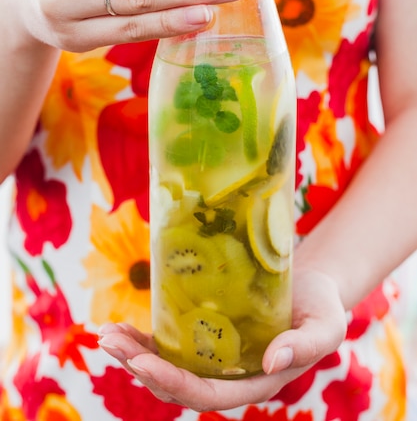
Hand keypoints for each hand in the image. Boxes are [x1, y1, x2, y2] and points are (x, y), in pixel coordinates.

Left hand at [98, 267, 346, 411]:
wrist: (309, 285)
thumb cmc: (320, 305)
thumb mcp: (325, 324)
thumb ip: (305, 345)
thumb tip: (271, 362)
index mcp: (254, 381)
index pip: (207, 395)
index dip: (172, 383)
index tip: (141, 361)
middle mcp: (228, 375)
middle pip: (177, 384)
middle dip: (140, 367)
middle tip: (109, 342)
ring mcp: (214, 357)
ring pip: (167, 365)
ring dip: (134, 353)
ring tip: (106, 335)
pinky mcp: (205, 335)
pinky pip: (171, 344)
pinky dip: (145, 338)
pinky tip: (123, 327)